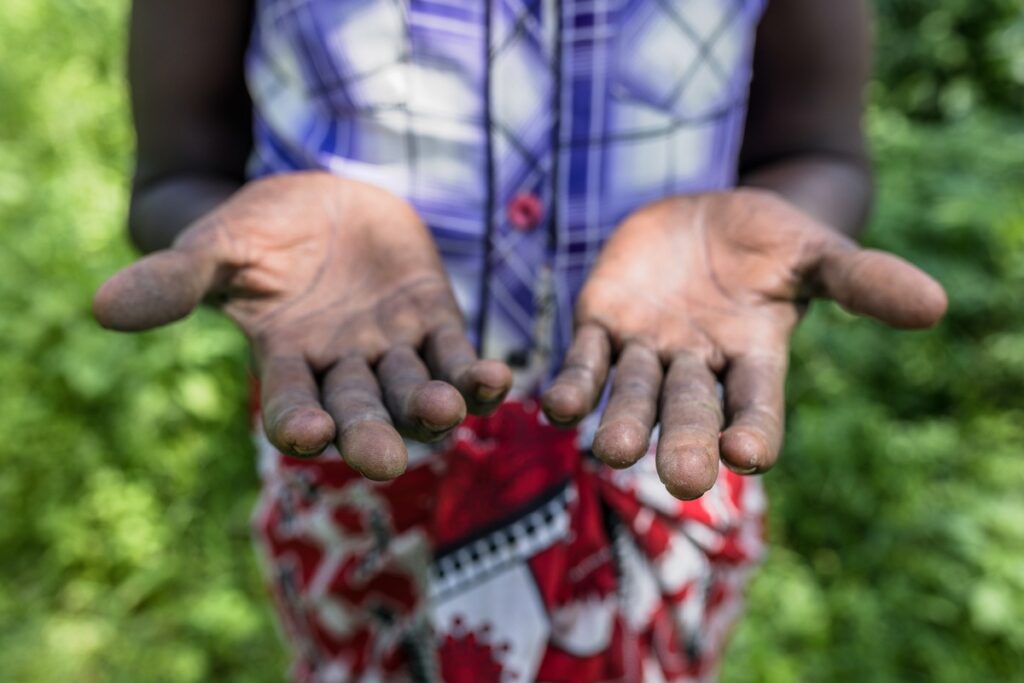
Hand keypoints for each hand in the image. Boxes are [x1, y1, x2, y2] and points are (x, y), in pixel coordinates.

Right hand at [94, 172, 511, 478]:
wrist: (323, 201)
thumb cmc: (261, 228)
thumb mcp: (218, 247)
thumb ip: (177, 279)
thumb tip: (101, 307)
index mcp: (287, 361)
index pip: (290, 403)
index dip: (296, 420)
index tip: (303, 436)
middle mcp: (343, 368)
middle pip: (359, 412)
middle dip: (370, 435)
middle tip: (384, 460)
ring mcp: (392, 348)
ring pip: (414, 390)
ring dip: (432, 406)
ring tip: (446, 411)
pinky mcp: (433, 321)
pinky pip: (457, 355)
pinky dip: (475, 373)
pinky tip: (496, 381)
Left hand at [542, 189, 945, 498]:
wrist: (707, 215)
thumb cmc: (771, 239)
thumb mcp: (816, 251)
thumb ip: (862, 280)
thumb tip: (936, 304)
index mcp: (752, 356)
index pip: (756, 404)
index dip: (754, 430)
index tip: (749, 457)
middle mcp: (697, 365)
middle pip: (689, 410)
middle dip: (683, 441)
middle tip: (680, 479)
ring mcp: (647, 348)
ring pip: (631, 393)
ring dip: (619, 423)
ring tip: (609, 450)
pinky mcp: (602, 322)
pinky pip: (583, 358)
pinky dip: (572, 382)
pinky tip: (555, 405)